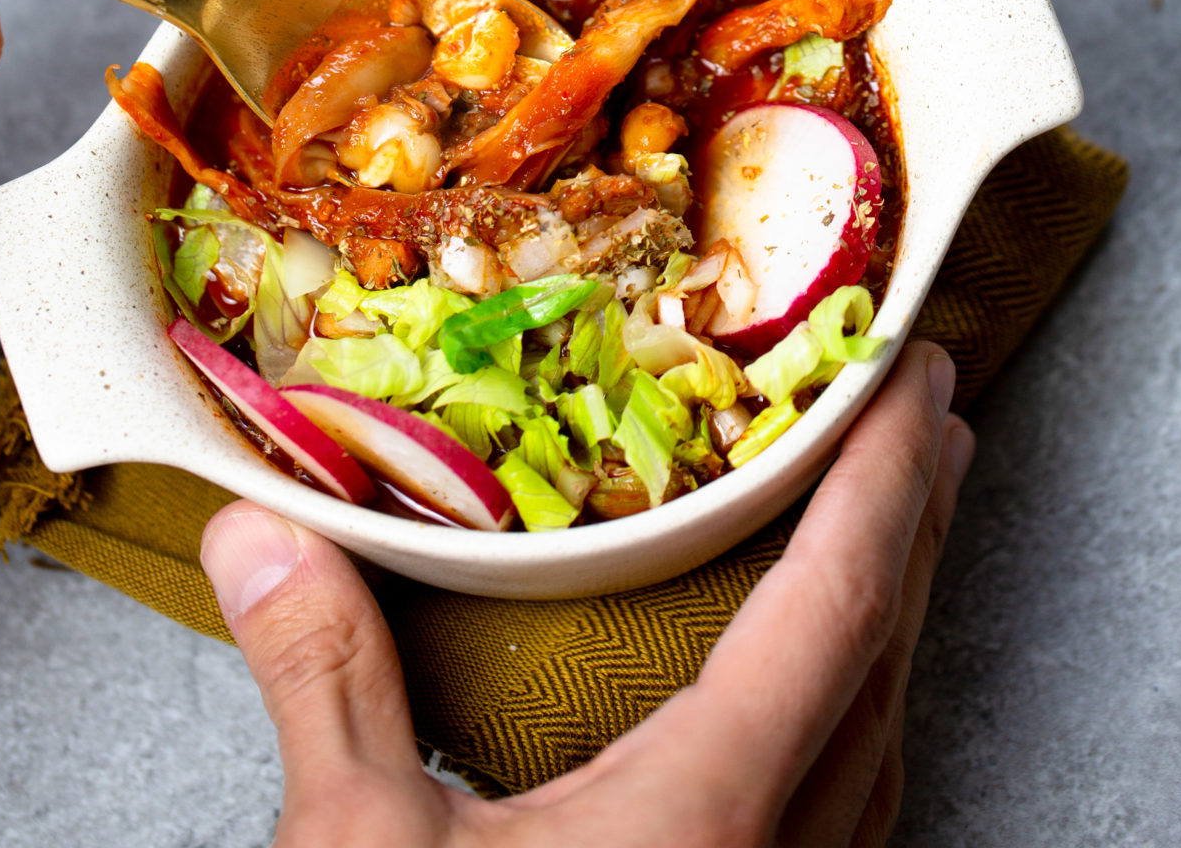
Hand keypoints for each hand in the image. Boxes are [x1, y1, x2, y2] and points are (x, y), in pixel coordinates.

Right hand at [201, 339, 973, 847]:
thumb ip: (326, 682)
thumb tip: (257, 530)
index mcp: (705, 820)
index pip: (832, 611)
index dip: (875, 481)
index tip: (907, 378)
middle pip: (884, 663)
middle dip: (914, 522)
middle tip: (924, 409)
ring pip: (879, 738)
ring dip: (895, 613)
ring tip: (891, 525)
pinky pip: (848, 803)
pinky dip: (856, 707)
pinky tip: (825, 698)